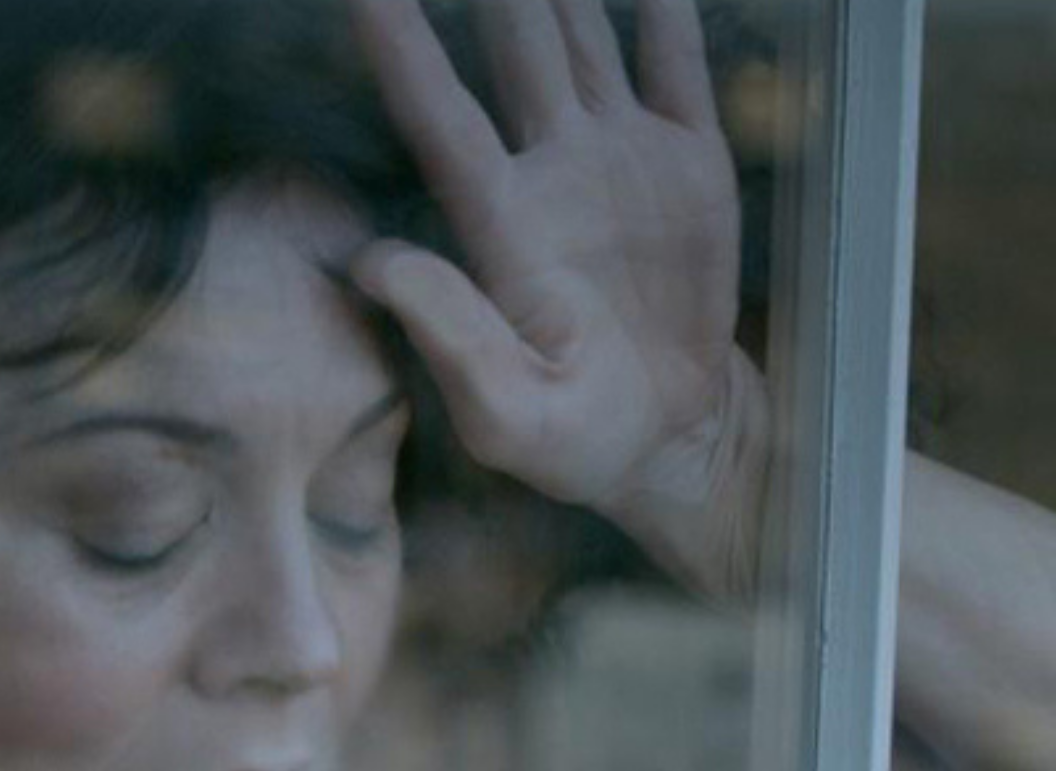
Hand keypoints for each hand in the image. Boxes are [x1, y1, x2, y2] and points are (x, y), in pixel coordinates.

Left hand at [349, 0, 770, 599]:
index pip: (438, 113)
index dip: (402, 44)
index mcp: (498, 223)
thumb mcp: (505, 413)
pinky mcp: (685, 163)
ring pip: (582, 37)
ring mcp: (616, 159)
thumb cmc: (575, 443)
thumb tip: (370, 263)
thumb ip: (445, 334)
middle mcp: (548, 172)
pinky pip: (674, 66)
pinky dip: (665, 11)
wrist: (674, 441)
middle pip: (510, 48)